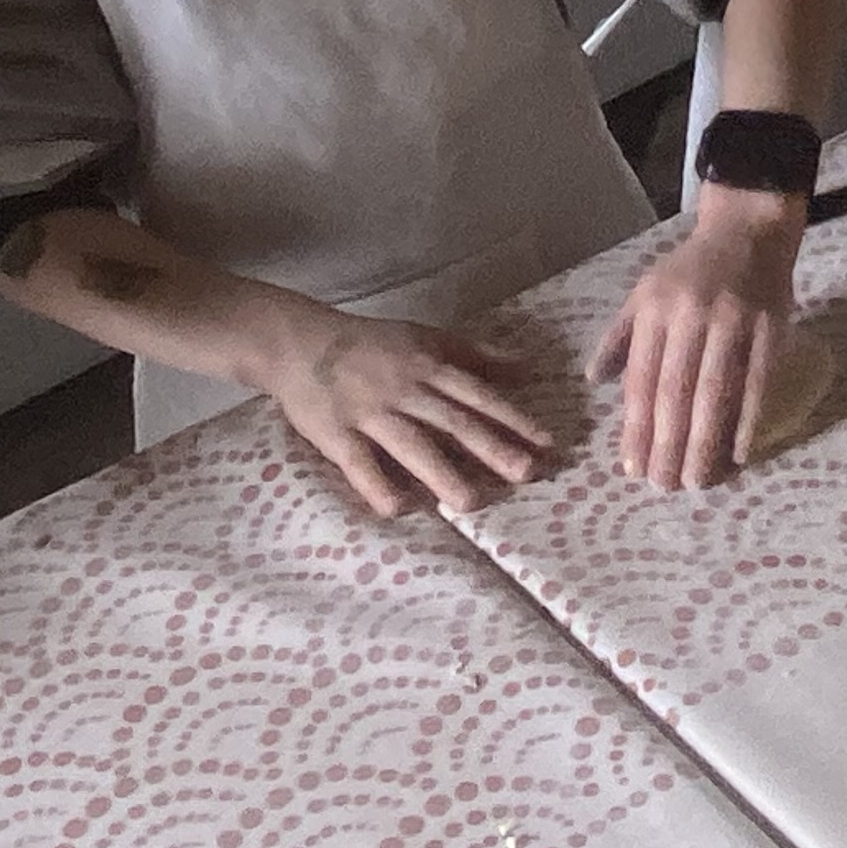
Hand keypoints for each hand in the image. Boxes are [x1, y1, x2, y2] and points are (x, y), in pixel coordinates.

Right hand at [257, 307, 551, 517]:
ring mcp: (369, 413)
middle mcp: (403, 390)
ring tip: (472, 504)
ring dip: (443, 475)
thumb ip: (473, 353)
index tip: (546, 442)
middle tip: (527, 473)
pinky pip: (361, 467)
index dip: (513, 418)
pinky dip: (382, 488)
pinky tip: (405, 510)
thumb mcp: (424, 337)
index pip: (477, 394)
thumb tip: (525, 365)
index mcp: (425, 365)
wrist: (299, 342)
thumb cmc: (370, 343)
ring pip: (411, 445)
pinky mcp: (336, 436)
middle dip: (491, 447)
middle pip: (452, 421)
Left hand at [587, 184, 802, 490]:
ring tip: (696, 481)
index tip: (632, 468)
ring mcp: (733, 322)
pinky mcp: (770, 328)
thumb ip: (620, 337)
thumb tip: (593, 381)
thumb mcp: (645, 292)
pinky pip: (757, 382)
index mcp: (655, 311)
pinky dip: (748, 420)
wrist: (747, 230)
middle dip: (667, 444)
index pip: (643, 379)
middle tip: (663, 486)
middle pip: (676, 392)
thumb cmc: (691, 269)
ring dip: (705, 441)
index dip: (637, 427)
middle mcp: (691, 317)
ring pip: (716, 392)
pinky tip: (739, 453)